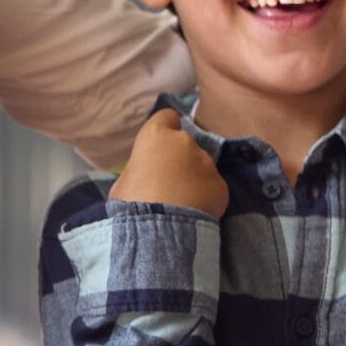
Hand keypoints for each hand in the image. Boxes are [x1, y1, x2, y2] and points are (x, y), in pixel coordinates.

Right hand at [108, 109, 227, 216]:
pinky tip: (195, 212)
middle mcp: (185, 143)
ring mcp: (207, 163)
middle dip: (180, 159)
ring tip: (182, 202)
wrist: (158, 229)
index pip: (167, 116)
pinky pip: (212, 187)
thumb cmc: (131, 202)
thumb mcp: (124, 181)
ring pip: (201, 167)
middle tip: (169, 183)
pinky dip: (206, 197)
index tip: (161, 145)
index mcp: (156, 136)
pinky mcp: (221, 185)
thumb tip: (146, 174)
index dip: (165, 129)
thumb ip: (141, 169)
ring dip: (194, 179)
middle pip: (185, 145)